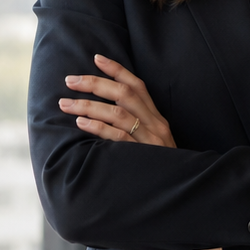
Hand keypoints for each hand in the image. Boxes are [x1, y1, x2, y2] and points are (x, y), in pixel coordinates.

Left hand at [57, 55, 222, 249]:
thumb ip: (137, 127)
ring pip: (118, 113)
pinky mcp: (143, 155)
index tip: (96, 58)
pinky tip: (81, 122)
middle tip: (70, 80)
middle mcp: (156, 125)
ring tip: (65, 103)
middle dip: (95, 83)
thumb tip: (106, 112)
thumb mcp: (154, 143)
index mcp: (158, 119)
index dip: (117, 70)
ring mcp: (150, 140)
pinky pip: (118, 137)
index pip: (138, 86)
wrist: (183, 192)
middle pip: (125, 94)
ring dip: (88, 105)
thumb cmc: (161, 168)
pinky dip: (98, 127)